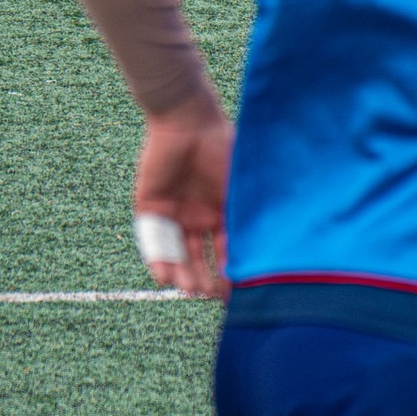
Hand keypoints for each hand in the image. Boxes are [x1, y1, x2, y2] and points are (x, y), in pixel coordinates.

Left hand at [133, 103, 232, 296]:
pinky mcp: (149, 206)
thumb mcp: (239, 189)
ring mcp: (173, 213)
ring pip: (176, 252)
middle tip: (207, 295)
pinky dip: (158, 257)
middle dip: (204, 279)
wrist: (187, 119)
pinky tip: (164, 275)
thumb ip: (245, 219)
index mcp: (222, 213)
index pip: (226, 252)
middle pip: (199, 258)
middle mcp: (197, 217)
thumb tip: (266, 255)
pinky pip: (153, 238)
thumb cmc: (221, 148)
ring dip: (182, 273)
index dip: (231, 273)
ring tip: (188, 289)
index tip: (235, 295)